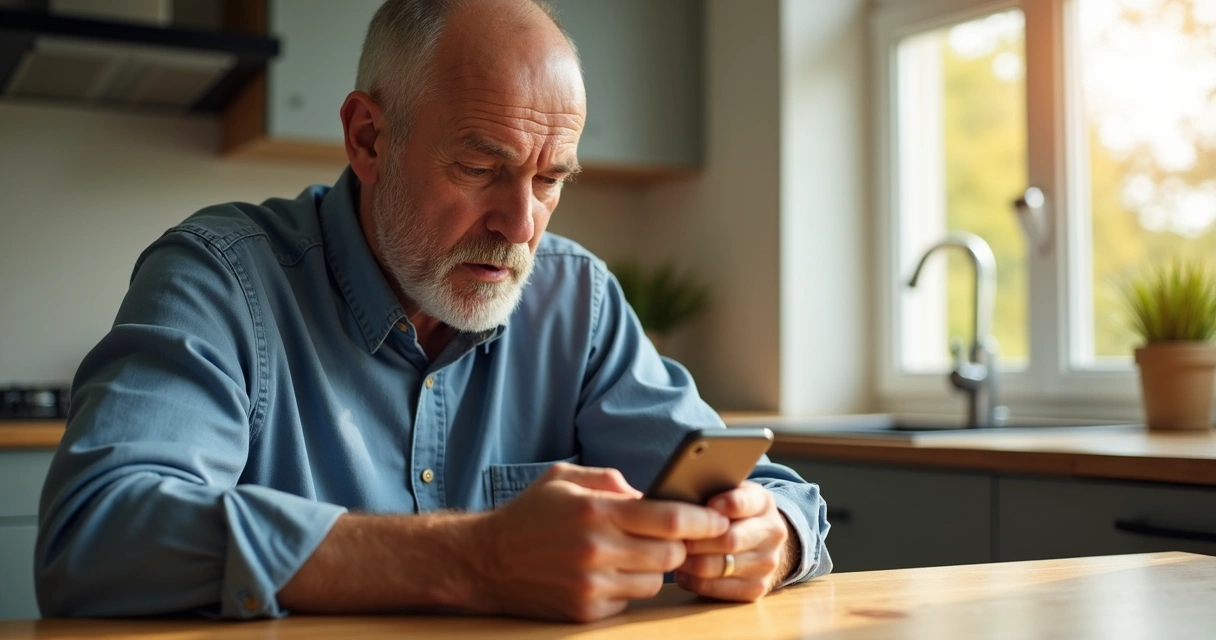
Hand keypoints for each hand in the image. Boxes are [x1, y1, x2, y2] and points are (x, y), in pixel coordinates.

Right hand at [471, 463, 730, 621]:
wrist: (485, 562)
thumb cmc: (529, 515)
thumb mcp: (564, 478)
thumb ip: (611, 480)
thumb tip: (650, 494)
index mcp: (596, 511)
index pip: (670, 518)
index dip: (702, 520)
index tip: (717, 519)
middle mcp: (596, 550)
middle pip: (671, 555)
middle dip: (678, 545)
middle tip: (670, 537)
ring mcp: (591, 585)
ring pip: (655, 581)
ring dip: (654, 568)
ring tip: (631, 553)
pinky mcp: (585, 611)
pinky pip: (629, 600)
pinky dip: (627, 587)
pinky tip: (606, 573)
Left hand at [674, 481, 791, 601]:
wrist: (759, 540)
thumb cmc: (730, 512)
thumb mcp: (728, 491)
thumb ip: (712, 489)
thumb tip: (679, 491)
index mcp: (763, 502)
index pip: (744, 502)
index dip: (721, 506)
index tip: (701, 508)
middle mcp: (772, 533)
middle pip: (730, 540)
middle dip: (697, 540)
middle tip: (672, 538)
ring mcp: (768, 563)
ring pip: (721, 567)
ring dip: (691, 562)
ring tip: (672, 554)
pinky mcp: (758, 589)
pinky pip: (719, 589)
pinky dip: (695, 581)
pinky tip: (683, 572)